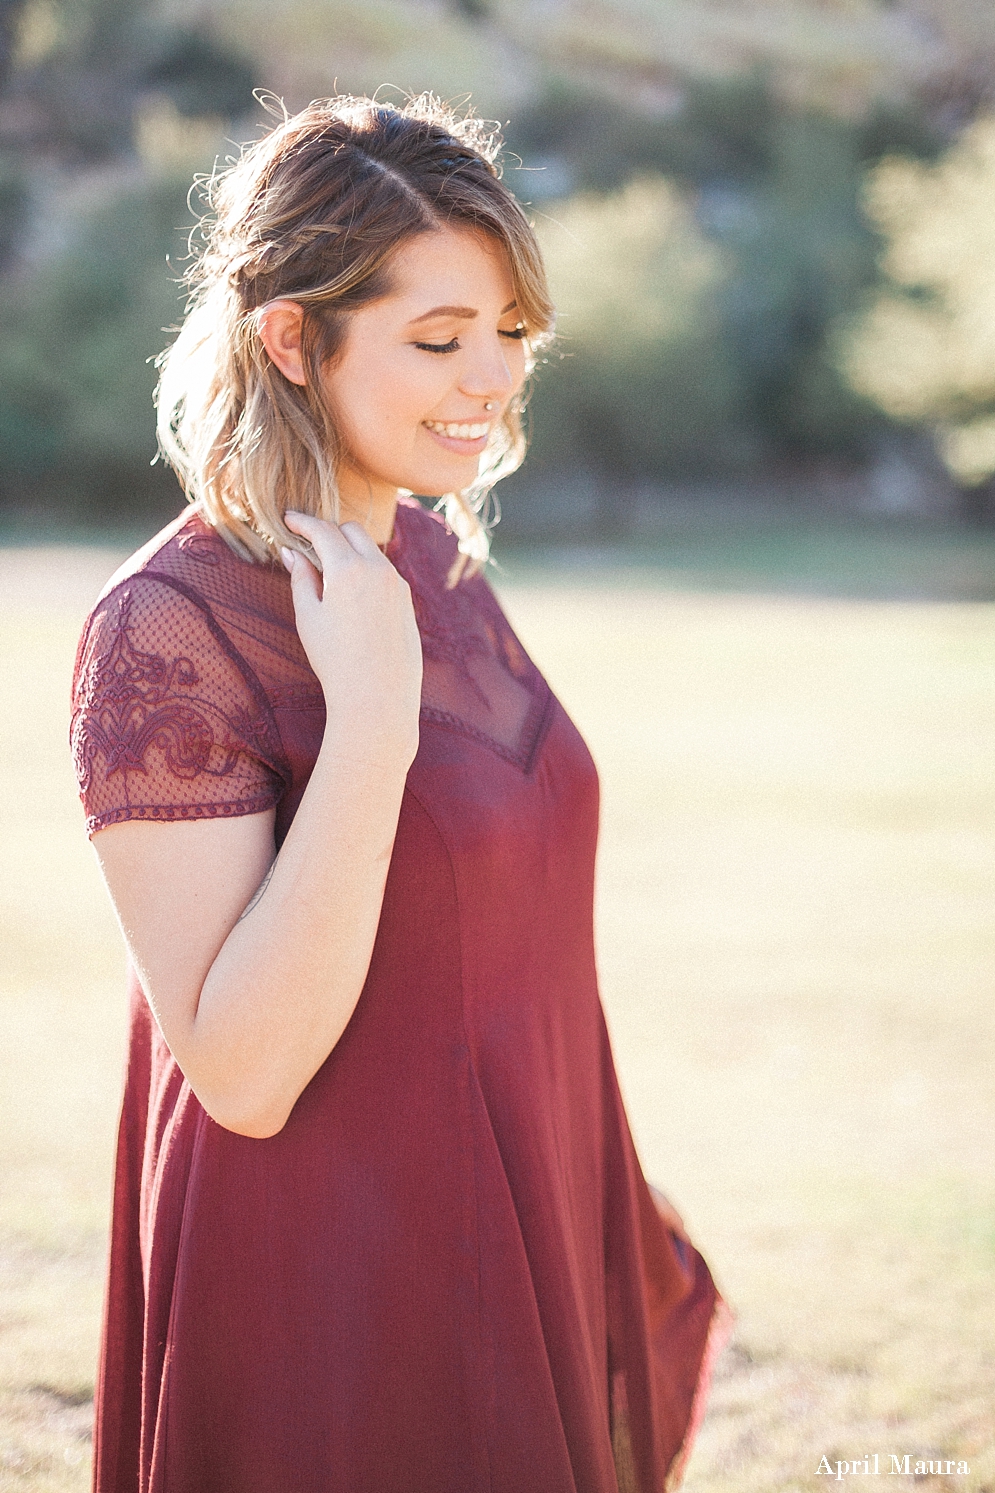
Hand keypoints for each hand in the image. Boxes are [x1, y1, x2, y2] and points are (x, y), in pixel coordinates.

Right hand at [282, 512, 421, 766]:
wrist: (378, 697)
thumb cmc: (335, 661)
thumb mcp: (309, 617)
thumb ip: (301, 578)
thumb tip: (292, 552)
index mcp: (349, 569)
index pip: (323, 530)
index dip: (303, 521)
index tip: (289, 518)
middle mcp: (378, 569)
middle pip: (352, 530)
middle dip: (329, 530)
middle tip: (308, 542)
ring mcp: (398, 584)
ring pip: (372, 550)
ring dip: (350, 550)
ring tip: (329, 569)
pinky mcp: (408, 601)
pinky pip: (385, 572)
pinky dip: (366, 570)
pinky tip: (353, 592)